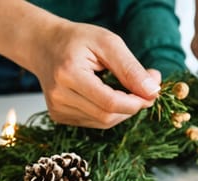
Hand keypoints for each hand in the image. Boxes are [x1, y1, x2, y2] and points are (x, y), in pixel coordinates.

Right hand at [29, 21, 161, 127]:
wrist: (44, 46)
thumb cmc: (77, 41)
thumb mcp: (108, 43)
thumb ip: (131, 68)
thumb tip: (153, 91)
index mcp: (68, 74)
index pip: (110, 102)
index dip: (136, 102)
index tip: (152, 91)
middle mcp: (59, 96)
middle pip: (108, 117)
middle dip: (132, 106)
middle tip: (144, 89)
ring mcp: (57, 109)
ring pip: (103, 122)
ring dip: (122, 110)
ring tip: (123, 88)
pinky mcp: (59, 117)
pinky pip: (94, 122)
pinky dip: (108, 112)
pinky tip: (106, 94)